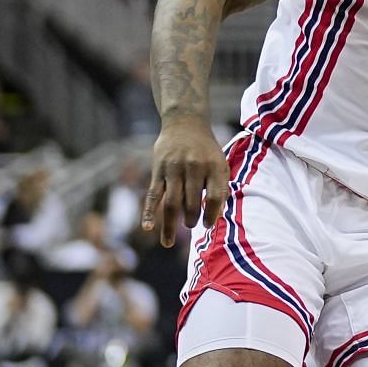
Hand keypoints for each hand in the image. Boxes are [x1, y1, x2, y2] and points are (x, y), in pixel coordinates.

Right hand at [142, 117, 227, 248]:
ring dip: (170, 225)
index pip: (213, 197)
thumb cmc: (206, 150)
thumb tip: (215, 217)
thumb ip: (219, 187)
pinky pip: (153, 195)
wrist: (185, 123)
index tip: (208, 225)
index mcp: (213, 167)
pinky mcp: (158, 170)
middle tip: (191, 225)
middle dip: (191, 219)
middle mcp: (193, 168)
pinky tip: (148, 228)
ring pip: (171, 203)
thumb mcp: (220, 163)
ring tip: (169, 243)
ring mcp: (174, 169)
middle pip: (191, 202)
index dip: (211, 214)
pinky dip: (148, 212)